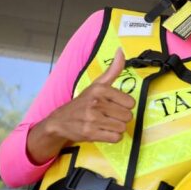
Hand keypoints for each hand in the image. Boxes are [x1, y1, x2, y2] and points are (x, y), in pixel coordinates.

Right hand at [26, 48, 134, 163]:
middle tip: (108, 115)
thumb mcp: (97, 84)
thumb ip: (113, 69)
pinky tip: (103, 131)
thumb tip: (121, 51)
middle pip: (127, 116)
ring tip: (105, 123)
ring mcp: (92, 119)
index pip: (130, 102)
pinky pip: (115, 138)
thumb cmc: (84, 102)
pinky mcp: (90, 133)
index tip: (114, 105)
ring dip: (116, 128)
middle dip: (120, 118)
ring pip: (122, 127)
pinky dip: (112, 137)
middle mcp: (96, 103)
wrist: (60, 120)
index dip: (124, 106)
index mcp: (100, 89)